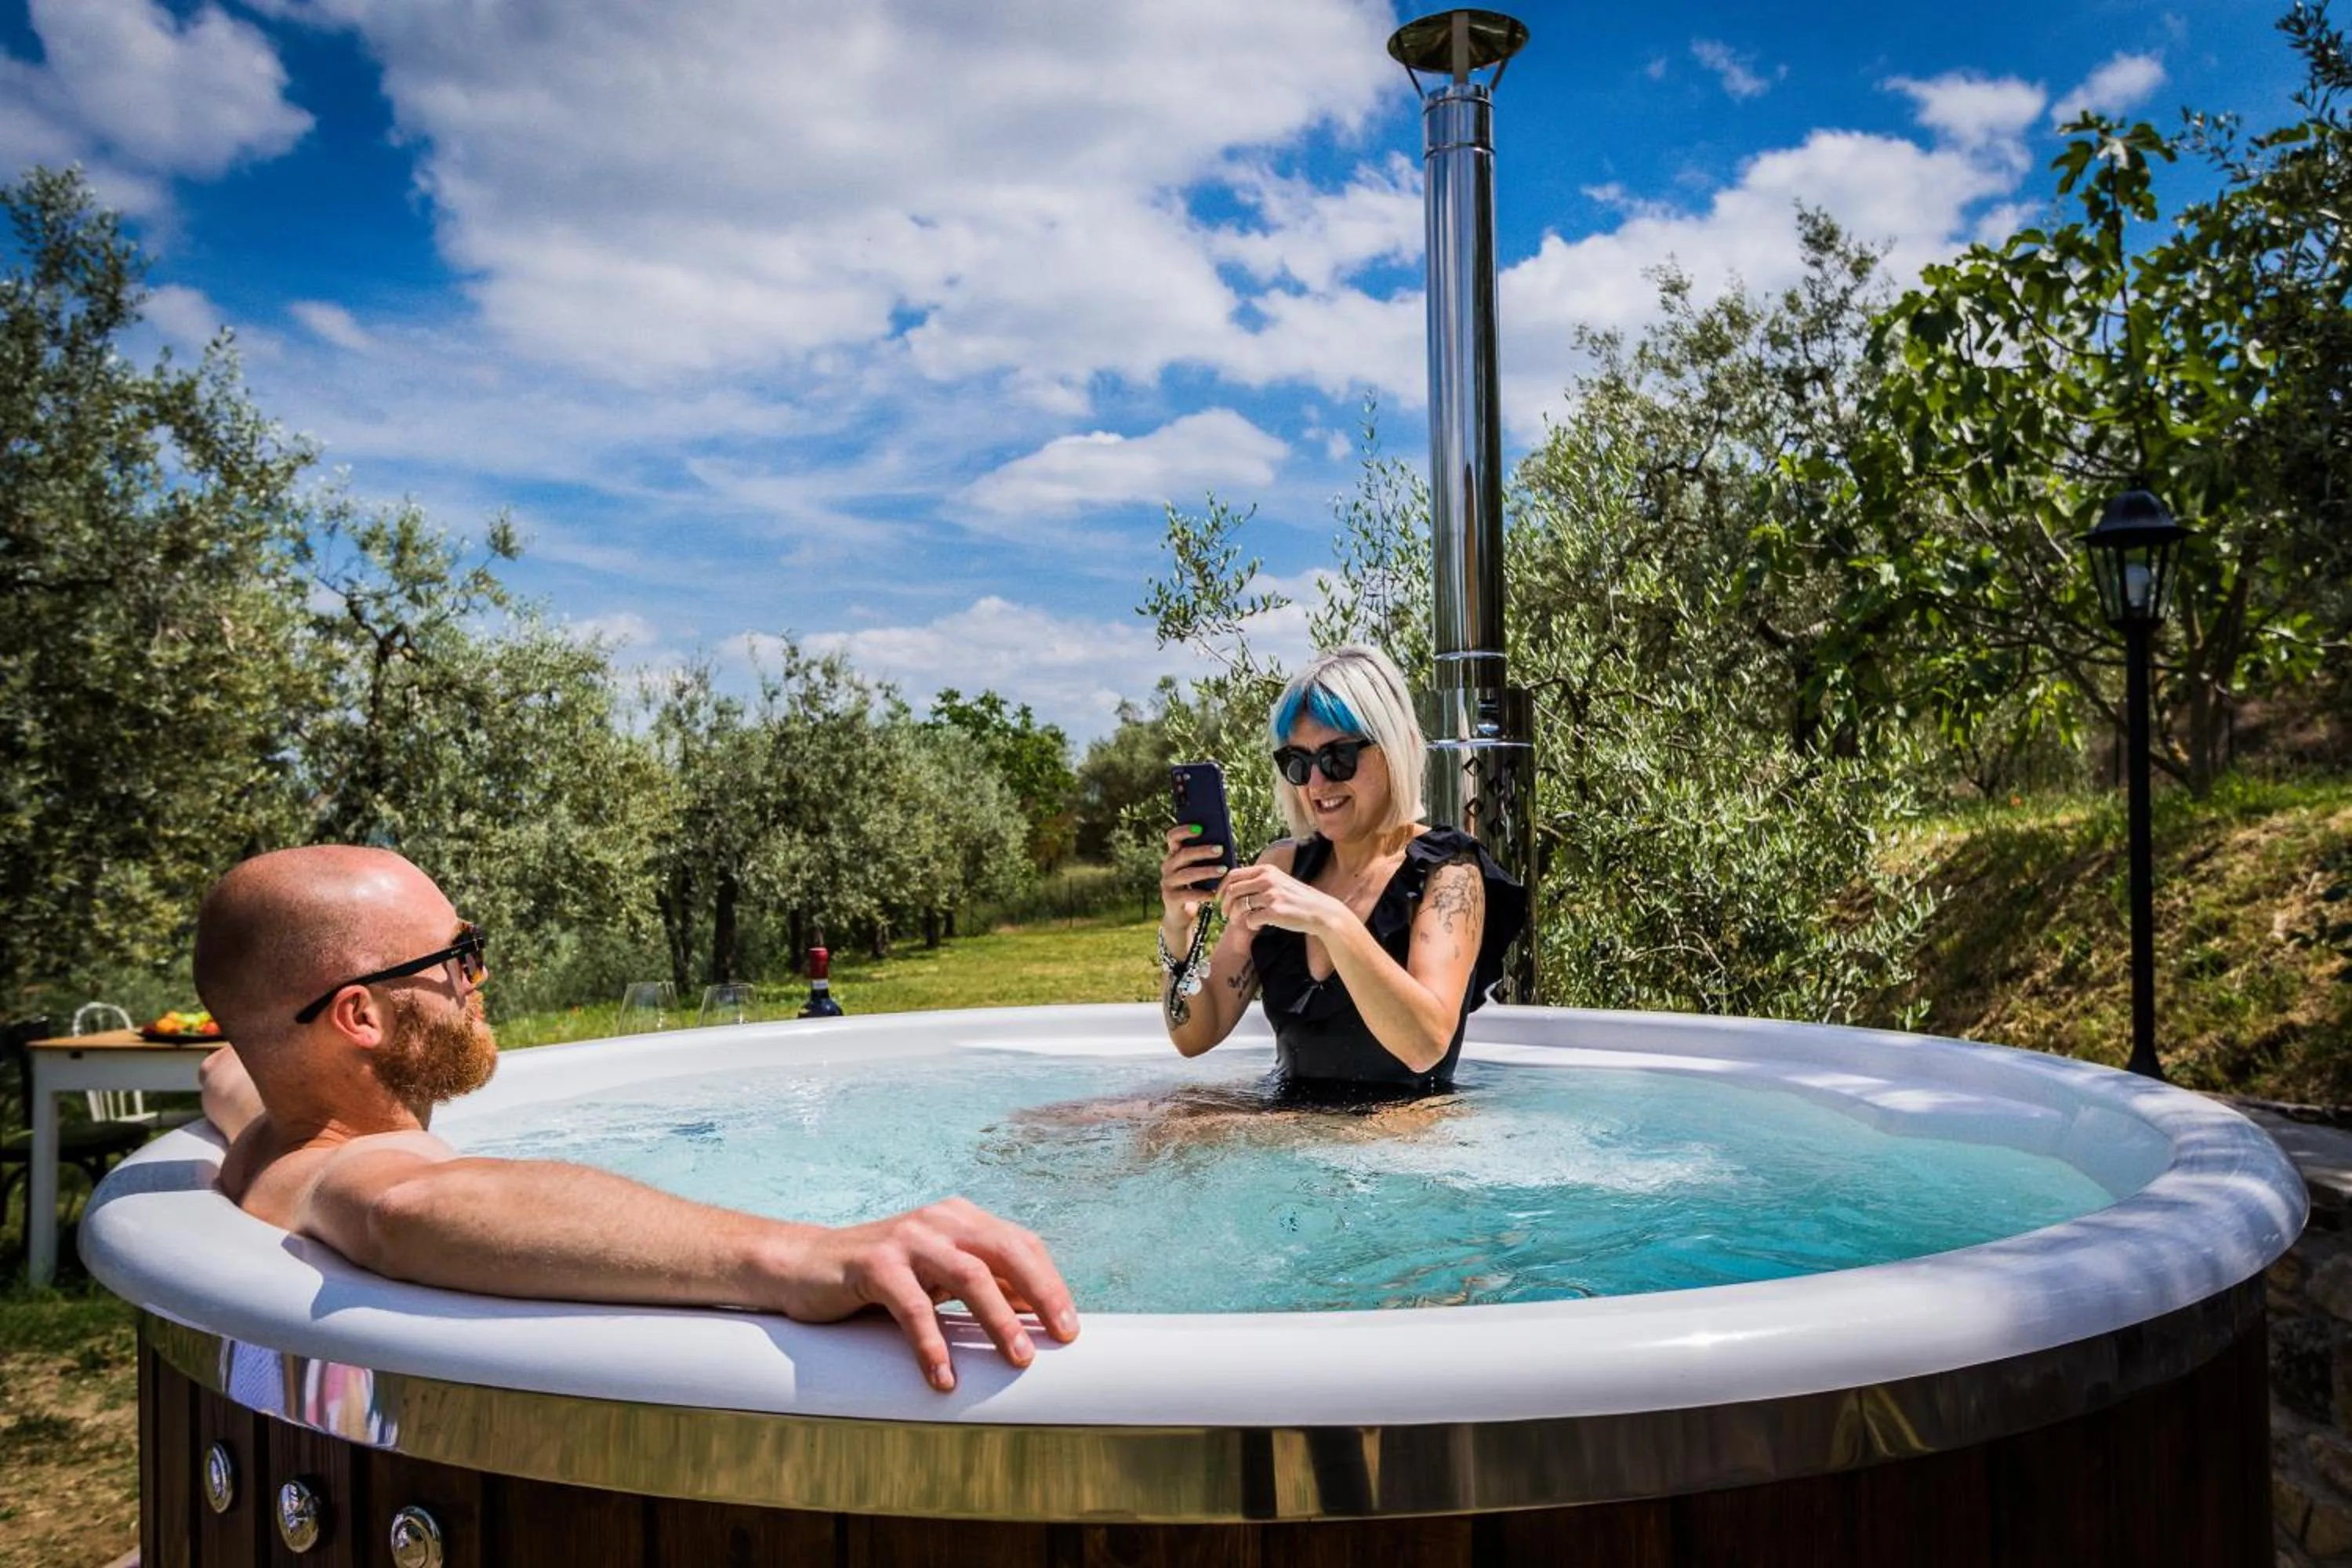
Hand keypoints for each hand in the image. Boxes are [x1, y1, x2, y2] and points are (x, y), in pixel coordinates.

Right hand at [770, 1197, 1078, 1391]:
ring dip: (999, 1320)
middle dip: (1041, 1294)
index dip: (1049, 1283)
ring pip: (968, 1276)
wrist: (803, 1266)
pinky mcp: (874, 1265)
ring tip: (1018, 1358)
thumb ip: (979, 1284)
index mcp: (960, 1219)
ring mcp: (907, 1239)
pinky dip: (933, 1344)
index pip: (1020, 1244)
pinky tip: (943, 1377)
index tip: (1069, 1326)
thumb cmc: (880, 1277)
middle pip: (1006, 1252)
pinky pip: (913, 1307)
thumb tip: (1036, 1314)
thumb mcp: (936, 1274)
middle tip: (1061, 1336)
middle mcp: (940, 1220)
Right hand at [1159, 823, 1228, 932]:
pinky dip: (1203, 894)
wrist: (1181, 914)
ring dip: (1206, 871)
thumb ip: (1204, 858)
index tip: (1200, 828)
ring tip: (1223, 870)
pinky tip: (1215, 894)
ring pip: (1187, 874)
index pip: (1172, 837)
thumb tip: (1223, 845)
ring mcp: (1167, 882)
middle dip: (1203, 851)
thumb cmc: (1195, 886)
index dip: (1184, 830)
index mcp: (1173, 855)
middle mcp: (1167, 867)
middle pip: (1183, 854)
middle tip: (1220, 849)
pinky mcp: (1170, 898)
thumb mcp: (1198, 870)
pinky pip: (1188, 894)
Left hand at [1219, 862, 1343, 938]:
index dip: (1221, 888)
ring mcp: (1271, 895)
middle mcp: (1267, 880)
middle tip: (1225, 915)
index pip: (1233, 875)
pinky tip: (1256, 927)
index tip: (1220, 899)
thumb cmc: (1298, 899)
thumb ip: (1260, 880)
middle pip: (1232, 890)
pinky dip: (1250, 925)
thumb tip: (1235, 886)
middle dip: (1225, 904)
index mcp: (1266, 870)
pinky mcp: (1274, 912)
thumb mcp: (1280, 881)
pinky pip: (1250, 920)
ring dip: (1235, 917)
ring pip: (1239, 906)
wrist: (1320, 912)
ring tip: (1239, 922)